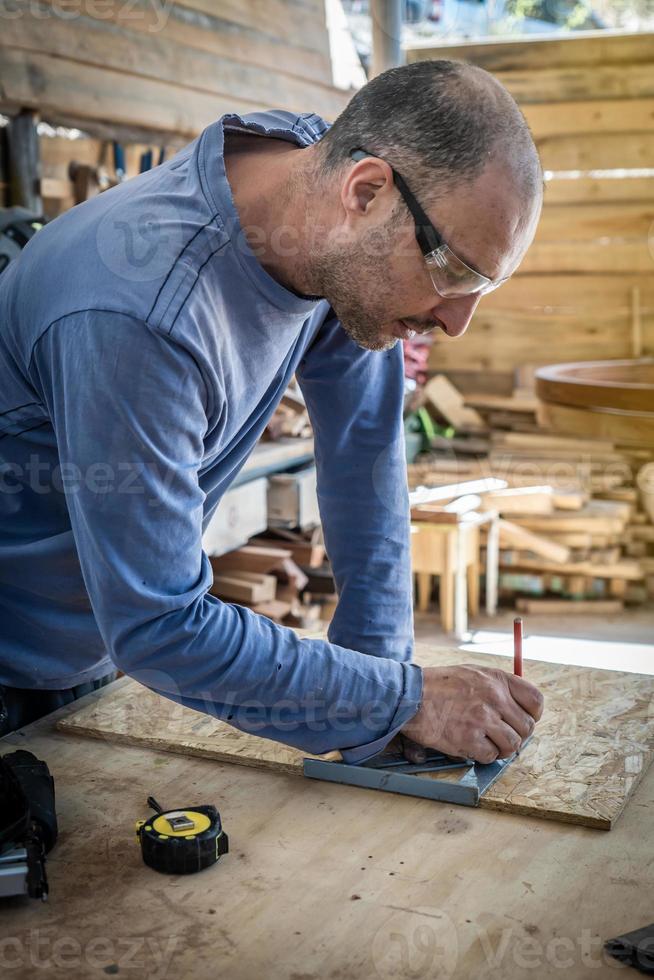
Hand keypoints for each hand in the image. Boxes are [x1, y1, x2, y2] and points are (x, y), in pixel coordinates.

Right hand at [401, 664, 543, 763]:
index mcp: (497, 679)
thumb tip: (519, 705)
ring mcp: (482, 719)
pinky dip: (483, 755)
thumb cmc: (439, 685)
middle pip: (527, 727)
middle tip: (500, 735)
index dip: (532, 714)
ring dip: (501, 748)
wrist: (410, 695)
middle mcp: (494, 697)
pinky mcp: (469, 739)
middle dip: (516, 735)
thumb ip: (497, 686)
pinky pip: (491, 756)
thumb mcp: (472, 673)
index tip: (522, 719)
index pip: (535, 700)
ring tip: (486, 742)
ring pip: (512, 745)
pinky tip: (470, 745)